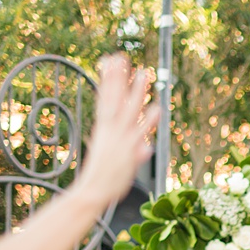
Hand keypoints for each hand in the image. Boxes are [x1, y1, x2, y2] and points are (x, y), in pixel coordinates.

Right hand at [71, 54, 158, 206]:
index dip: (108, 79)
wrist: (91, 192)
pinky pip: (140, 132)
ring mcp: (119, 138)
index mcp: (103, 128)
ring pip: (129, 110)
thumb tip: (147, 147)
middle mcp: (110, 130)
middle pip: (114, 98)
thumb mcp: (114, 157)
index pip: (105, 98)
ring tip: (143, 73)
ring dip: (136, 91)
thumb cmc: (102, 177)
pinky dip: (149, 121)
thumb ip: (133, 149)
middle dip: (118, 77)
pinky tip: (157, 108)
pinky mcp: (128, 150)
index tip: (109, 61)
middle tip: (121, 56)